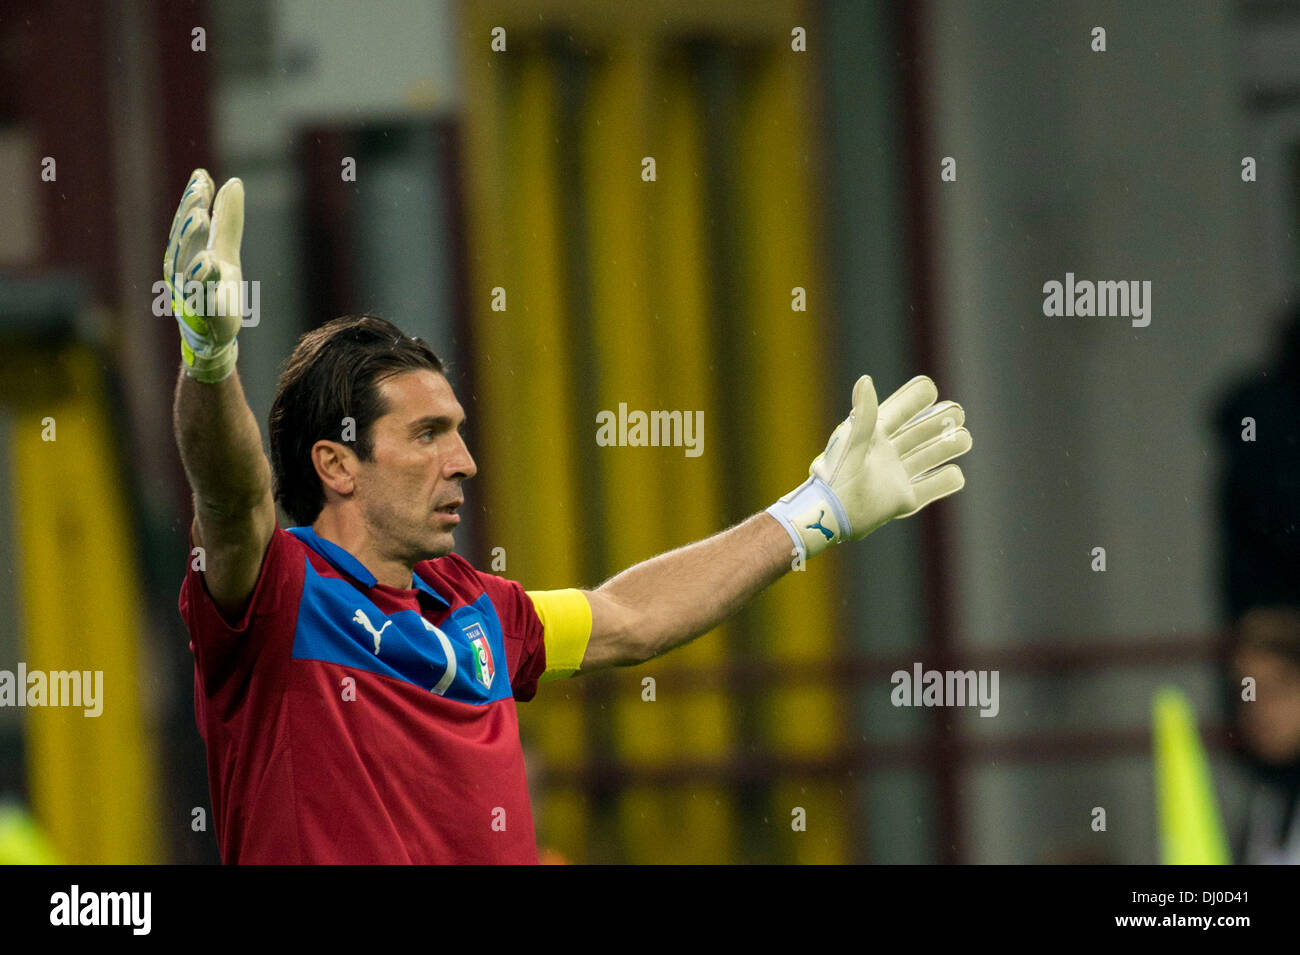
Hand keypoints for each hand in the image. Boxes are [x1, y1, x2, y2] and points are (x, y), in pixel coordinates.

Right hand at [163, 168, 244, 382]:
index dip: (193, 199)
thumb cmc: (214, 291)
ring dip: (191, 240)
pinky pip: (200, 294)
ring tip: (199, 217)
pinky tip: (208, 261)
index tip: (201, 176)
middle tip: (200, 191)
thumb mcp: (225, 251)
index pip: (187, 222)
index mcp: (185, 254)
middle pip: (183, 239)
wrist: (213, 336)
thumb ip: (227, 220)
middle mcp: (181, 271)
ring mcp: (190, 292)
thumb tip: (232, 182)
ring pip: (186, 262)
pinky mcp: (204, 312)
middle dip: (188, 214)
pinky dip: (202, 278)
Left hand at [767, 374, 971, 559]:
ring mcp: (896, 478)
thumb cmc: (836, 475)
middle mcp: (887, 455)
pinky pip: (930, 488)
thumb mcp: (852, 441)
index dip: (913, 399)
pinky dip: (945, 482)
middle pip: (919, 433)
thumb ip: (865, 414)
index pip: (899, 412)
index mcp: (873, 438)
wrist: (831, 516)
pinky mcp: (903, 500)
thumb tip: (866, 379)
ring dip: (947, 447)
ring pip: (928, 458)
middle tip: (957, 412)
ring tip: (964, 438)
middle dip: (939, 422)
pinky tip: (956, 474)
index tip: (930, 388)